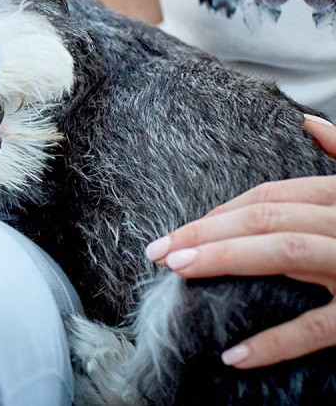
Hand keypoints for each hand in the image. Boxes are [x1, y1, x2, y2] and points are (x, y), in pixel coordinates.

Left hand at [144, 115, 335, 368]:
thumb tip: (308, 121)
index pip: (270, 197)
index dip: (219, 212)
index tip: (178, 231)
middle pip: (266, 217)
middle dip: (204, 230)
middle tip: (155, 250)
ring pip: (285, 253)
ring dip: (224, 259)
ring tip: (177, 271)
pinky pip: (319, 328)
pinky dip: (275, 342)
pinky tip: (234, 354)